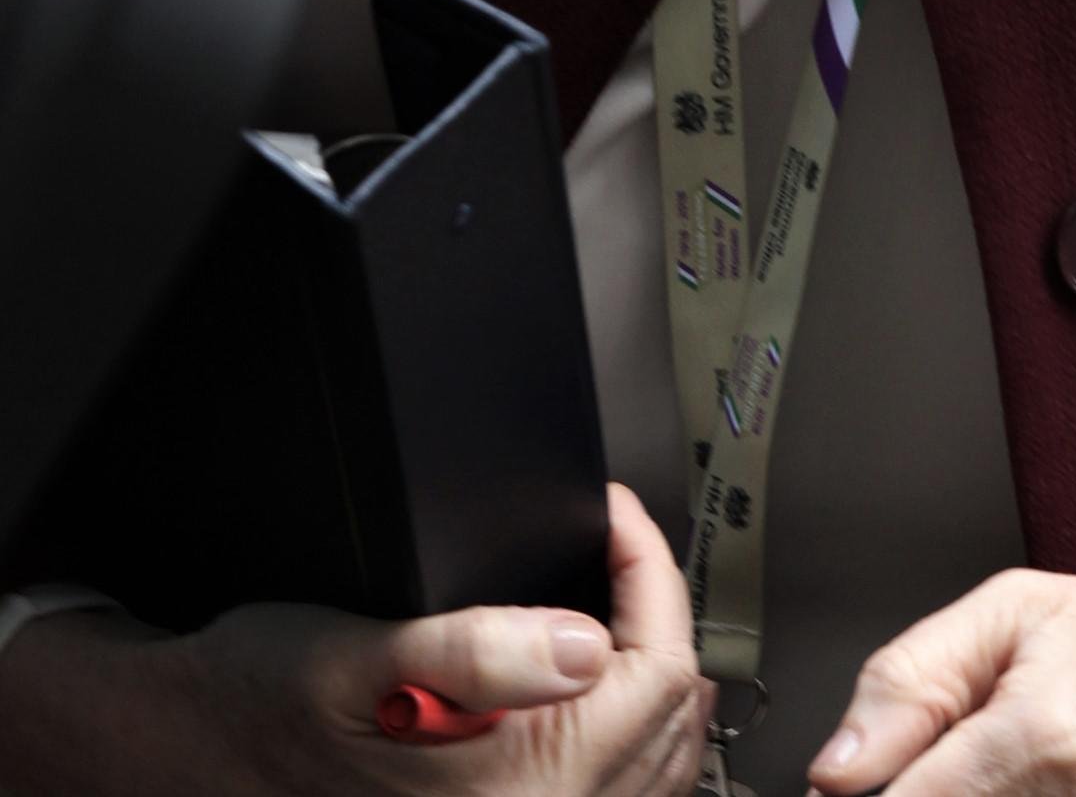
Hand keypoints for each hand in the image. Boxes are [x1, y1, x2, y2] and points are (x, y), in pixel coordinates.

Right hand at [0, 484, 706, 796]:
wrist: (194, 749)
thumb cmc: (262, 701)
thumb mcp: (359, 654)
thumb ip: (479, 646)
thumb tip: (586, 642)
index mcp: (516, 792)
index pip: (657, 668)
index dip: (647, 569)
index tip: (611, 515)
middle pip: (672, 714)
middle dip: (654, 613)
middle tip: (611, 546)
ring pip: (662, 762)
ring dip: (652, 677)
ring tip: (614, 602)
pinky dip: (632, 738)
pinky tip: (603, 691)